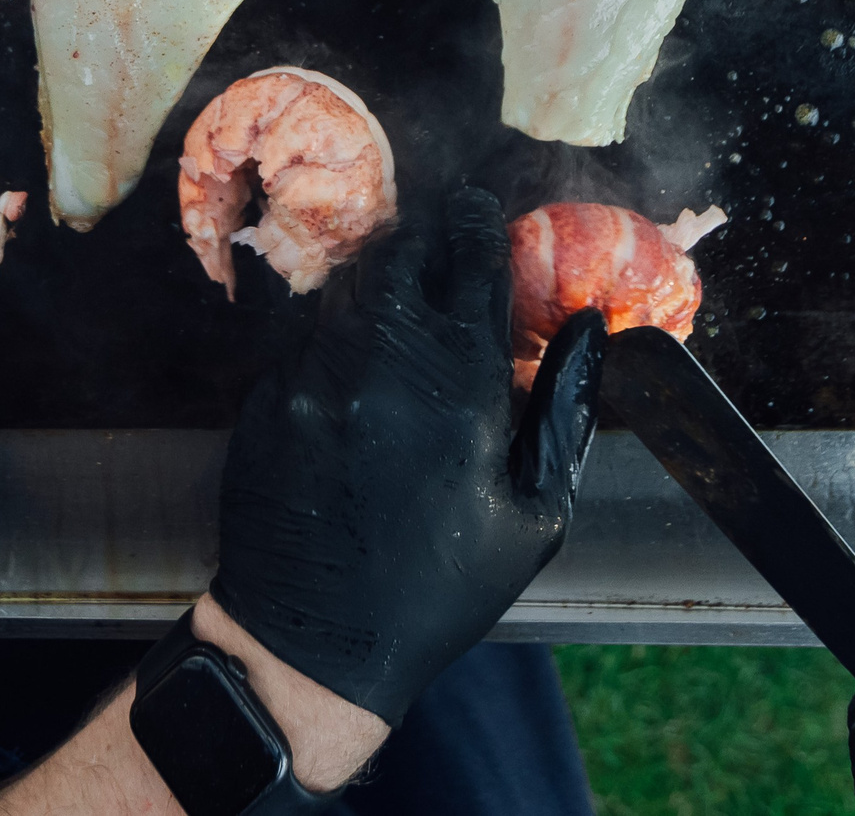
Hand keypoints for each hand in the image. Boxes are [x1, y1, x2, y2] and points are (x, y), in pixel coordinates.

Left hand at [208, 185, 606, 723]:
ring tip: (405, 309)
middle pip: (401, 251)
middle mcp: (377, 365)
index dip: (484, 222)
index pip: (471, 258)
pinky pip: (305, 338)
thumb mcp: (535, 512)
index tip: (488, 211)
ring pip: (347, 287)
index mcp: (456, 386)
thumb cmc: (443, 588)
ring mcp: (309, 377)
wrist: (315, 644)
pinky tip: (358, 376)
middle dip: (429, 241)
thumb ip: (564, 406)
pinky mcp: (262, 398)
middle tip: (446, 251)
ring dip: (381, 284)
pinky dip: (338, 338)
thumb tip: (591, 326)